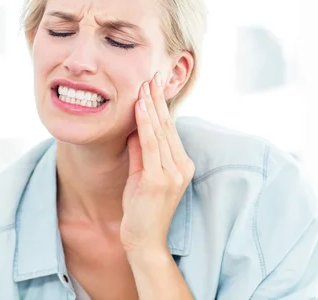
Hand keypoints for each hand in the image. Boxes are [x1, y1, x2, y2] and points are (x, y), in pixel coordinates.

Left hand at [120, 71, 194, 255]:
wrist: (143, 241)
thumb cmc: (140, 210)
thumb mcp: (140, 174)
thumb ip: (140, 151)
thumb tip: (135, 126)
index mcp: (181, 165)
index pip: (170, 129)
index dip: (161, 106)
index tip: (154, 85)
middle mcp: (181, 167)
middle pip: (168, 126)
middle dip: (158, 99)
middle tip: (152, 75)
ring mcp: (172, 174)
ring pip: (160, 132)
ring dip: (151, 106)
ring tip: (145, 84)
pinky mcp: (159, 180)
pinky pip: (151, 145)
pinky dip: (145, 123)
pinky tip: (140, 107)